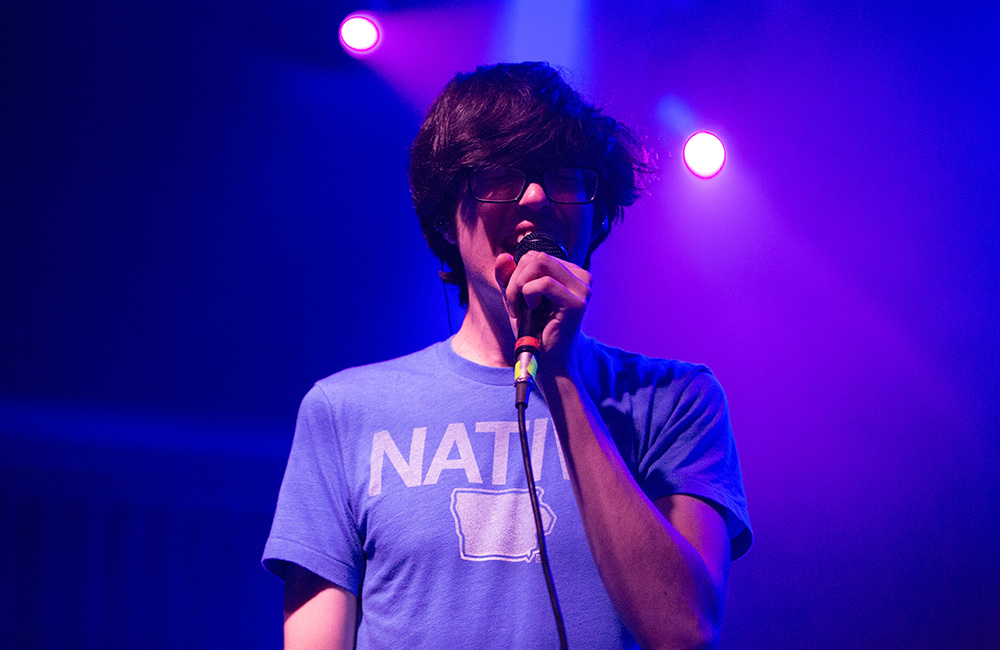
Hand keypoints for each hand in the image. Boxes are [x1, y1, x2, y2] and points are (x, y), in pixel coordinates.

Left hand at [494, 249, 591, 371]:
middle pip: (537, 257)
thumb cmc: (534, 331)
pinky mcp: (577, 303)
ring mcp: (582, 289)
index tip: (516, 298)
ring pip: (540, 263)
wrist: (546, 363)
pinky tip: (531, 311)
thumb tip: (502, 256)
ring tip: (521, 308)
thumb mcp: (517, 298)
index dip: (517, 274)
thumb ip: (508, 277)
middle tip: (514, 304)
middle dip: (516, 279)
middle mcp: (581, 277)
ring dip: (519, 286)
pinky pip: (544, 283)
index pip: (536, 255)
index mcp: (571, 273)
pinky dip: (528, 295)